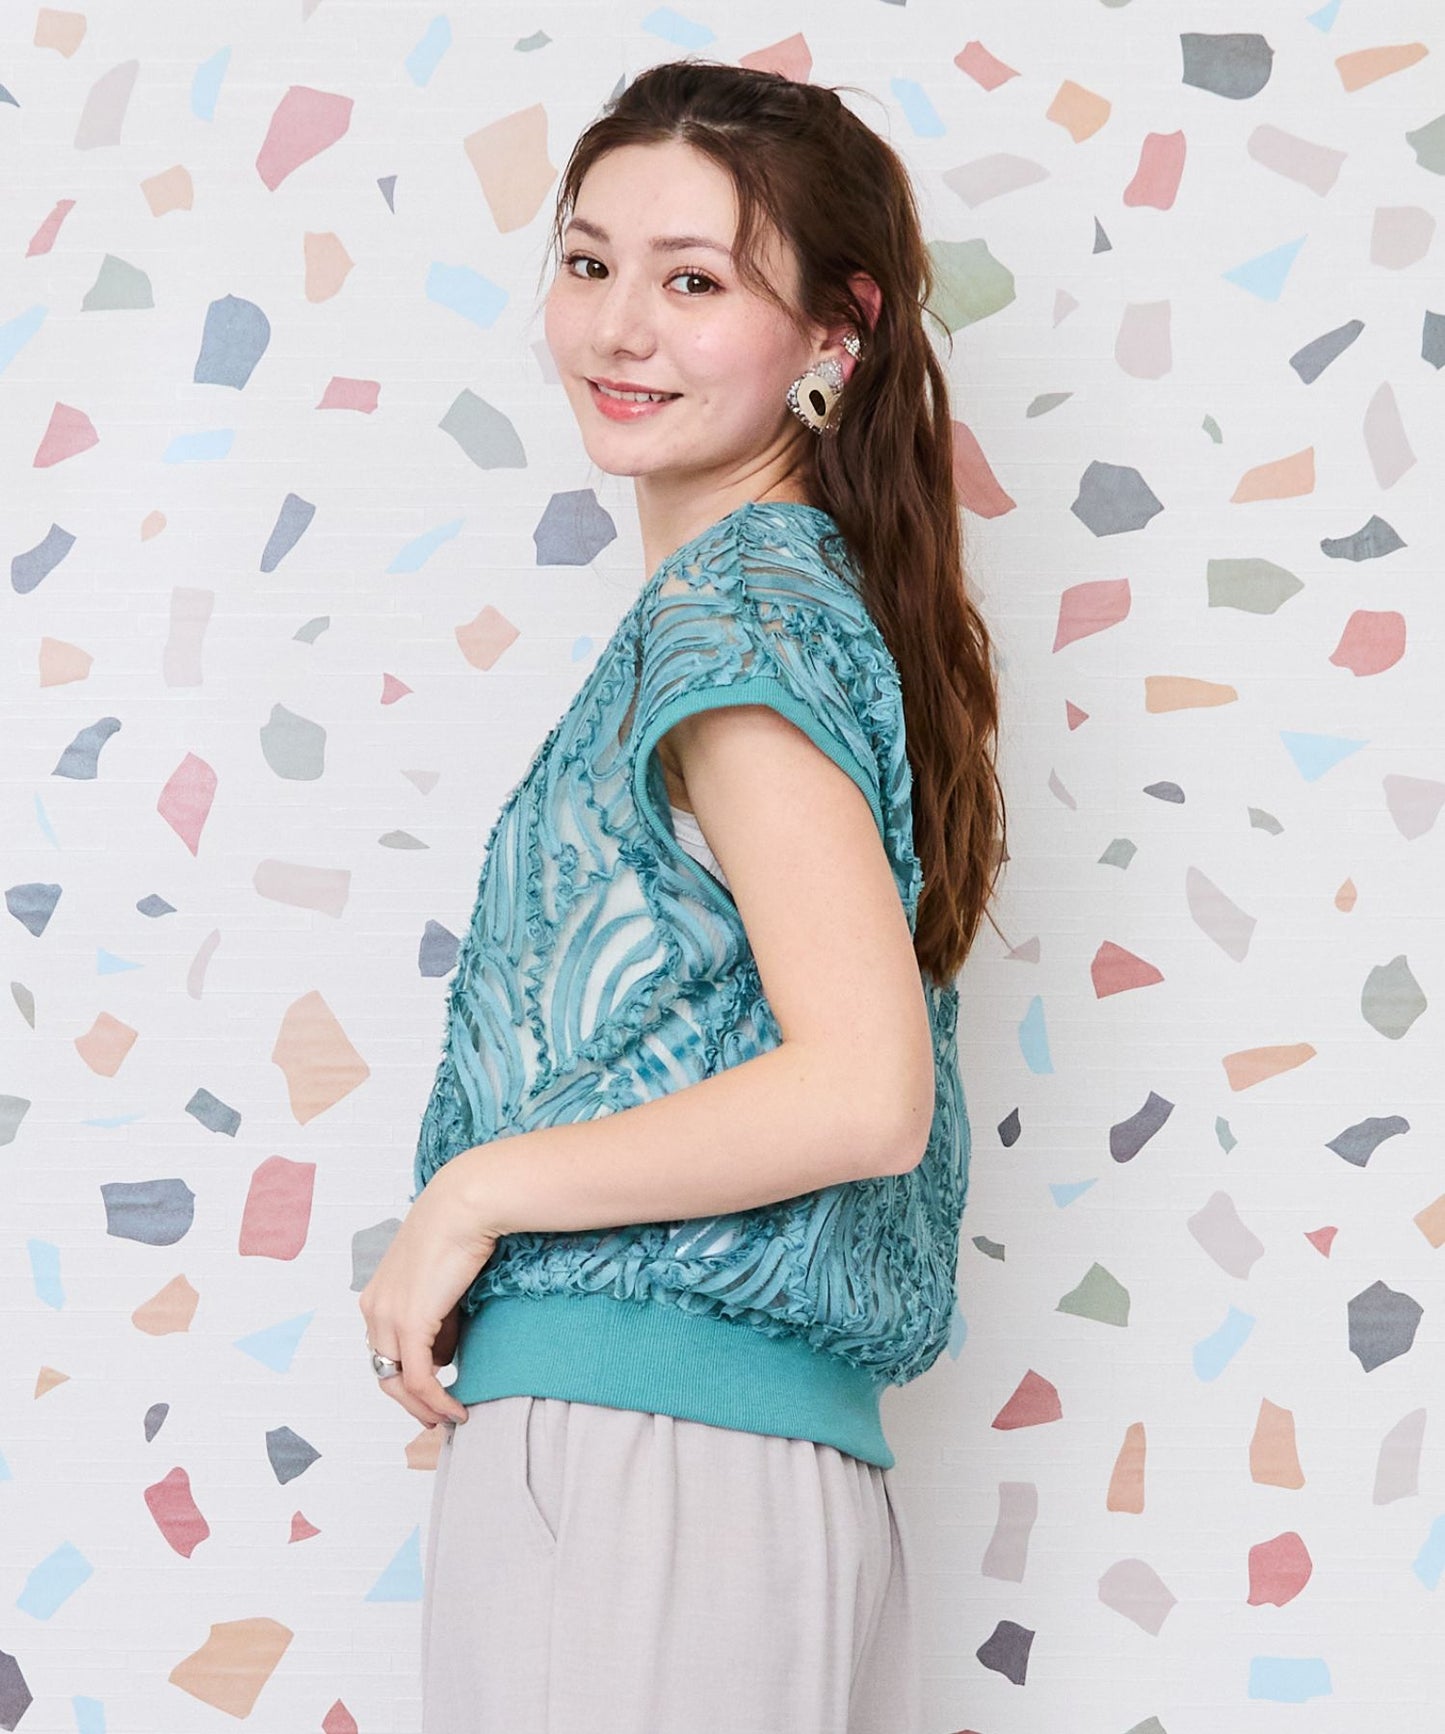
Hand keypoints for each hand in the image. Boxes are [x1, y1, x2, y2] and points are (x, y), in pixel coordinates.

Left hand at [358, 1164, 497, 1427]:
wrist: (465, 1203)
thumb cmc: (461, 1229)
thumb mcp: (441, 1281)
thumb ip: (436, 1320)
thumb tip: (444, 1355)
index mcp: (377, 1296)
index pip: (385, 1352)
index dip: (408, 1380)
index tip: (434, 1395)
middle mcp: (373, 1308)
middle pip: (385, 1374)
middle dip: (413, 1403)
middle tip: (440, 1418)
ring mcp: (387, 1316)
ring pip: (398, 1383)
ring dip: (426, 1407)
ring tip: (453, 1417)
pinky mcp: (410, 1323)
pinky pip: (418, 1379)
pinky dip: (436, 1401)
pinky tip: (457, 1409)